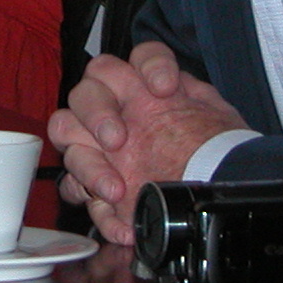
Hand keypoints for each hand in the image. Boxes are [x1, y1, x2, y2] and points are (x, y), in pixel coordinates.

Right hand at [47, 42, 246, 243]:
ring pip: (65, 131)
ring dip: (88, 164)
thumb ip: (199, 103)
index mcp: (150, 88)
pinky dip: (101, 212)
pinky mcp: (91, 181)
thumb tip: (187, 97)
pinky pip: (76, 189)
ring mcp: (99, 144)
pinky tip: (123, 225)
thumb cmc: (213, 158)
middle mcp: (118, 109)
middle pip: (87, 88)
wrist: (209, 197)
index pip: (145, 57)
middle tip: (117, 140)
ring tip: (116, 191)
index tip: (164, 89)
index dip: (150, 66)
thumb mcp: (217, 126)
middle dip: (96, 111)